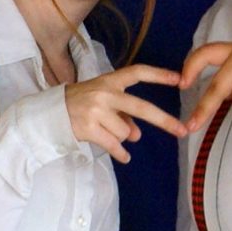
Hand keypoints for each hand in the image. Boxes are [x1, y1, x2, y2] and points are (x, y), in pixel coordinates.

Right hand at [65, 63, 185, 162]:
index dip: (159, 75)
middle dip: (164, 120)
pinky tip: (124, 157)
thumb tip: (137, 134)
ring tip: (105, 132)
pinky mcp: (89, 128)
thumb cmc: (79, 104)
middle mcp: (105, 93)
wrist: (49, 113)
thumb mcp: (102, 101)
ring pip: (125, 132)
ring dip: (120, 137)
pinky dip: (121, 153)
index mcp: (109, 81)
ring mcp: (96, 110)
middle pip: (141, 108)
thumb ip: (122, 114)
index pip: (138, 73)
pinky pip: (115, 145)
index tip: (179, 79)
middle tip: (182, 131)